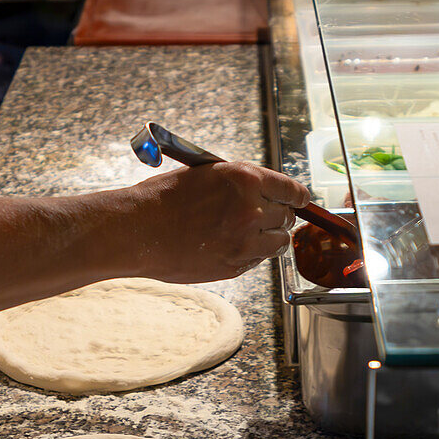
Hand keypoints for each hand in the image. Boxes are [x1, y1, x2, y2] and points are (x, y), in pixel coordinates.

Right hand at [128, 162, 310, 282]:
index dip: (298, 195)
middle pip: (287, 216)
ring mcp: (244, 241)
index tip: (301, 199)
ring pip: (279, 242)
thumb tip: (262, 190)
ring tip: (251, 233)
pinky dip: (253, 253)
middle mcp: (250, 210)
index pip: (290, 189)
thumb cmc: (162, 199)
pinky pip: (258, 260)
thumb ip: (238, 181)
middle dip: (279, 215)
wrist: (137, 230)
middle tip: (266, 215)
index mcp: (244, 180)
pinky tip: (232, 245)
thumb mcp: (205, 172)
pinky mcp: (234, 266)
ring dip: (270, 237)